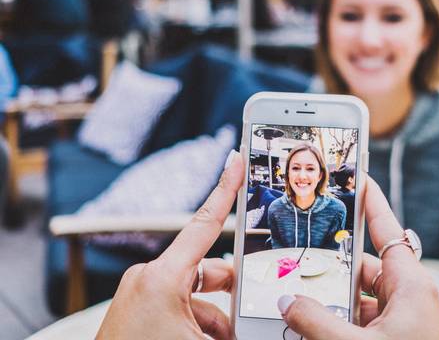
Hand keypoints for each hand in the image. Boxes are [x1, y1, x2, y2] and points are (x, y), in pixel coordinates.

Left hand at [97, 151, 243, 339]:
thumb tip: (259, 327)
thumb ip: (233, 327)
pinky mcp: (135, 309)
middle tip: (250, 309)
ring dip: (216, 316)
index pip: (205, 223)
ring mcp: (140, 293)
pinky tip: (209, 339)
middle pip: (208, 270)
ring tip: (227, 336)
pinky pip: (178, 306)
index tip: (237, 160)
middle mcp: (149, 278)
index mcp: (162, 277)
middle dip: (231, 292)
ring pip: (194, 293)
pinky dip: (197, 322)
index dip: (226, 188)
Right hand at [279, 177, 438, 339]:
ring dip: (334, 304)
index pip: (387, 230)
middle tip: (300, 263)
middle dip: (333, 269)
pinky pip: (364, 322)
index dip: (371, 202)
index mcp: (412, 286)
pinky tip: (316, 331)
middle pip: (364, 268)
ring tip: (301, 306)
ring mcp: (404, 322)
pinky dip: (341, 323)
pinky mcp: (397, 338)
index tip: (359, 177)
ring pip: (361, 299)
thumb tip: (288, 303)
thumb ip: (318, 323)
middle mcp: (410, 298)